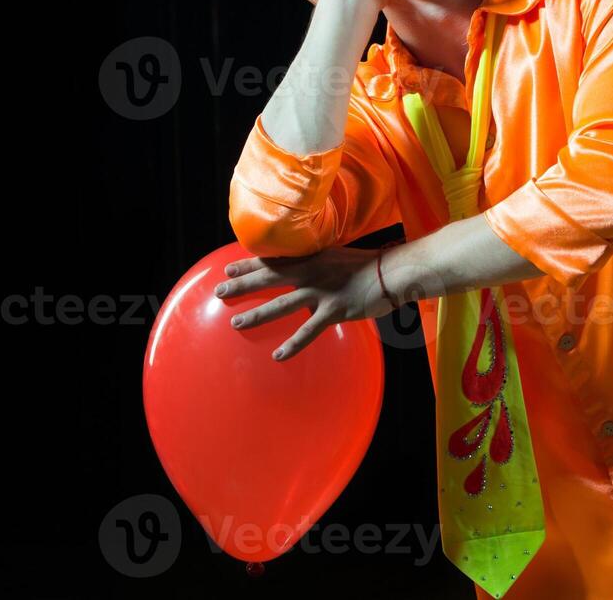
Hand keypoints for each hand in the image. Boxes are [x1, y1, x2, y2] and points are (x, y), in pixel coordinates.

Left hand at [214, 247, 393, 359]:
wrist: (392, 272)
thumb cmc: (367, 265)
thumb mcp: (336, 257)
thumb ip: (317, 264)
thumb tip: (301, 274)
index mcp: (311, 257)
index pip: (273, 260)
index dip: (249, 264)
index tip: (227, 269)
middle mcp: (312, 271)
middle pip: (269, 278)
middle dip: (242, 285)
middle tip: (220, 291)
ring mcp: (322, 291)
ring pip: (282, 304)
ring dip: (257, 314)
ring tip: (236, 323)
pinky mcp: (334, 310)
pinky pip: (308, 330)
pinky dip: (293, 344)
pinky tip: (278, 355)